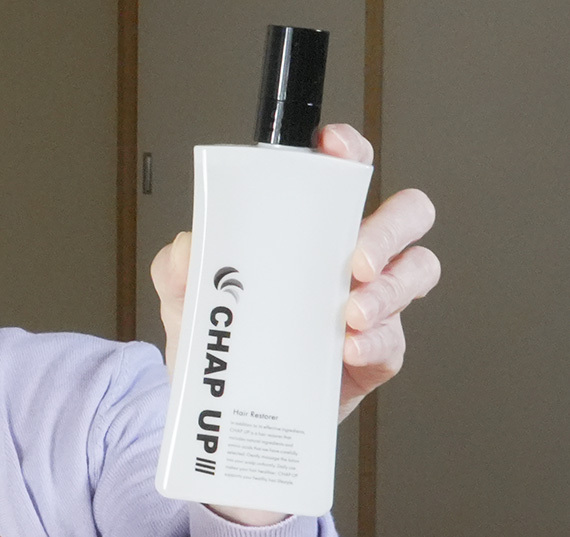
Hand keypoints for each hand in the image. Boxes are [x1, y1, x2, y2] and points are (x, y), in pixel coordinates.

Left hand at [150, 124, 440, 524]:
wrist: (232, 407)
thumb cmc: (224, 341)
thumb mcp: (187, 295)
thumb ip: (180, 264)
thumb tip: (192, 246)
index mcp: (315, 233)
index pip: (347, 178)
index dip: (350, 153)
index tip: (333, 147)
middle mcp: (352, 261)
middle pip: (406, 217)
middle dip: (389, 228)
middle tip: (355, 256)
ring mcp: (372, 305)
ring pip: (416, 273)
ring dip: (388, 289)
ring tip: (350, 311)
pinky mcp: (377, 351)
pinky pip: (395, 339)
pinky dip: (377, 341)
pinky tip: (349, 347)